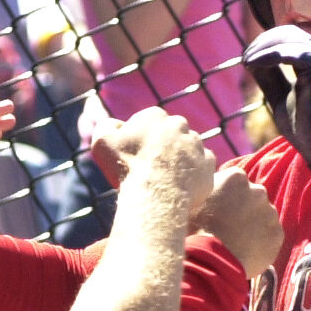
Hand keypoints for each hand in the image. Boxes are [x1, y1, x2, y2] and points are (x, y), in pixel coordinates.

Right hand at [99, 107, 214, 215]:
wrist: (154, 195)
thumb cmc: (126, 168)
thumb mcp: (102, 142)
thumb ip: (106, 126)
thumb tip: (116, 124)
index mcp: (155, 115)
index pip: (149, 122)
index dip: (141, 139)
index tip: (135, 156)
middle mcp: (180, 124)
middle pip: (170, 133)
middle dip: (163, 146)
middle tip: (152, 167)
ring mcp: (197, 144)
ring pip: (188, 148)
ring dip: (179, 159)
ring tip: (166, 179)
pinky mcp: (208, 163)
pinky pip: (202, 166)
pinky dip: (193, 173)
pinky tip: (181, 185)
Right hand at [191, 168, 283, 278]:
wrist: (210, 261)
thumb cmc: (194, 229)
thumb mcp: (193, 200)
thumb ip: (206, 189)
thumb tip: (206, 186)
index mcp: (235, 177)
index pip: (234, 183)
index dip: (225, 197)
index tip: (217, 210)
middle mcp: (258, 190)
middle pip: (251, 197)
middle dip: (242, 209)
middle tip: (227, 226)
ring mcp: (270, 213)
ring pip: (263, 217)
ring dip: (253, 225)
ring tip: (235, 241)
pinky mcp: (277, 235)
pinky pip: (270, 236)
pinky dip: (261, 242)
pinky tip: (245, 251)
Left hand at [242, 26, 310, 193]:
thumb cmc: (305, 127)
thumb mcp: (280, 97)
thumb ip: (269, 77)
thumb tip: (251, 61)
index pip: (291, 39)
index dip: (267, 43)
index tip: (247, 58)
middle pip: (290, 34)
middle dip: (263, 42)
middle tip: (245, 57)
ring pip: (290, 39)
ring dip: (263, 47)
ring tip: (246, 60)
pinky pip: (291, 52)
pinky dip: (269, 55)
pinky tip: (253, 64)